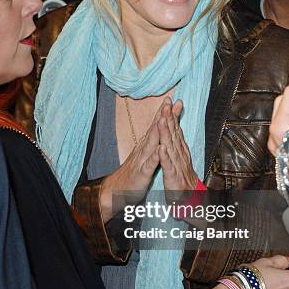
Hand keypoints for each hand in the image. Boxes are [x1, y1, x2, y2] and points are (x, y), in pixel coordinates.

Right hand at [100, 98, 170, 220]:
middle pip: (154, 129)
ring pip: (151, 143)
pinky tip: (160, 150)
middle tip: (169, 101)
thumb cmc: (134, 172)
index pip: (156, 126)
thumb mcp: (145, 155)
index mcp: (147, 145)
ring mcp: (142, 160)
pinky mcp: (142, 173)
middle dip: (162, 115)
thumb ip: (152, 142)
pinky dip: (155, 157)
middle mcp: (144, 149)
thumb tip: (158, 130)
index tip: (172, 99)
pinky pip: (149, 164)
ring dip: (157, 130)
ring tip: (164, 118)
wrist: (116, 189)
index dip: (164, 112)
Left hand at [157, 98, 197, 198]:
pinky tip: (161, 148)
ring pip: (170, 146)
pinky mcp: (173, 176)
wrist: (189, 199)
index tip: (168, 100)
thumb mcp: (179, 158)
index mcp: (180, 150)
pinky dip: (165, 157)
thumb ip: (177, 144)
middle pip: (174, 133)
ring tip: (162, 119)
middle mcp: (180, 154)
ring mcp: (177, 165)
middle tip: (167, 102)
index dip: (171, 114)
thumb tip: (176, 130)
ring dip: (166, 133)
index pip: (175, 129)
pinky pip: (168, 166)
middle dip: (170, 117)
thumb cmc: (182, 179)